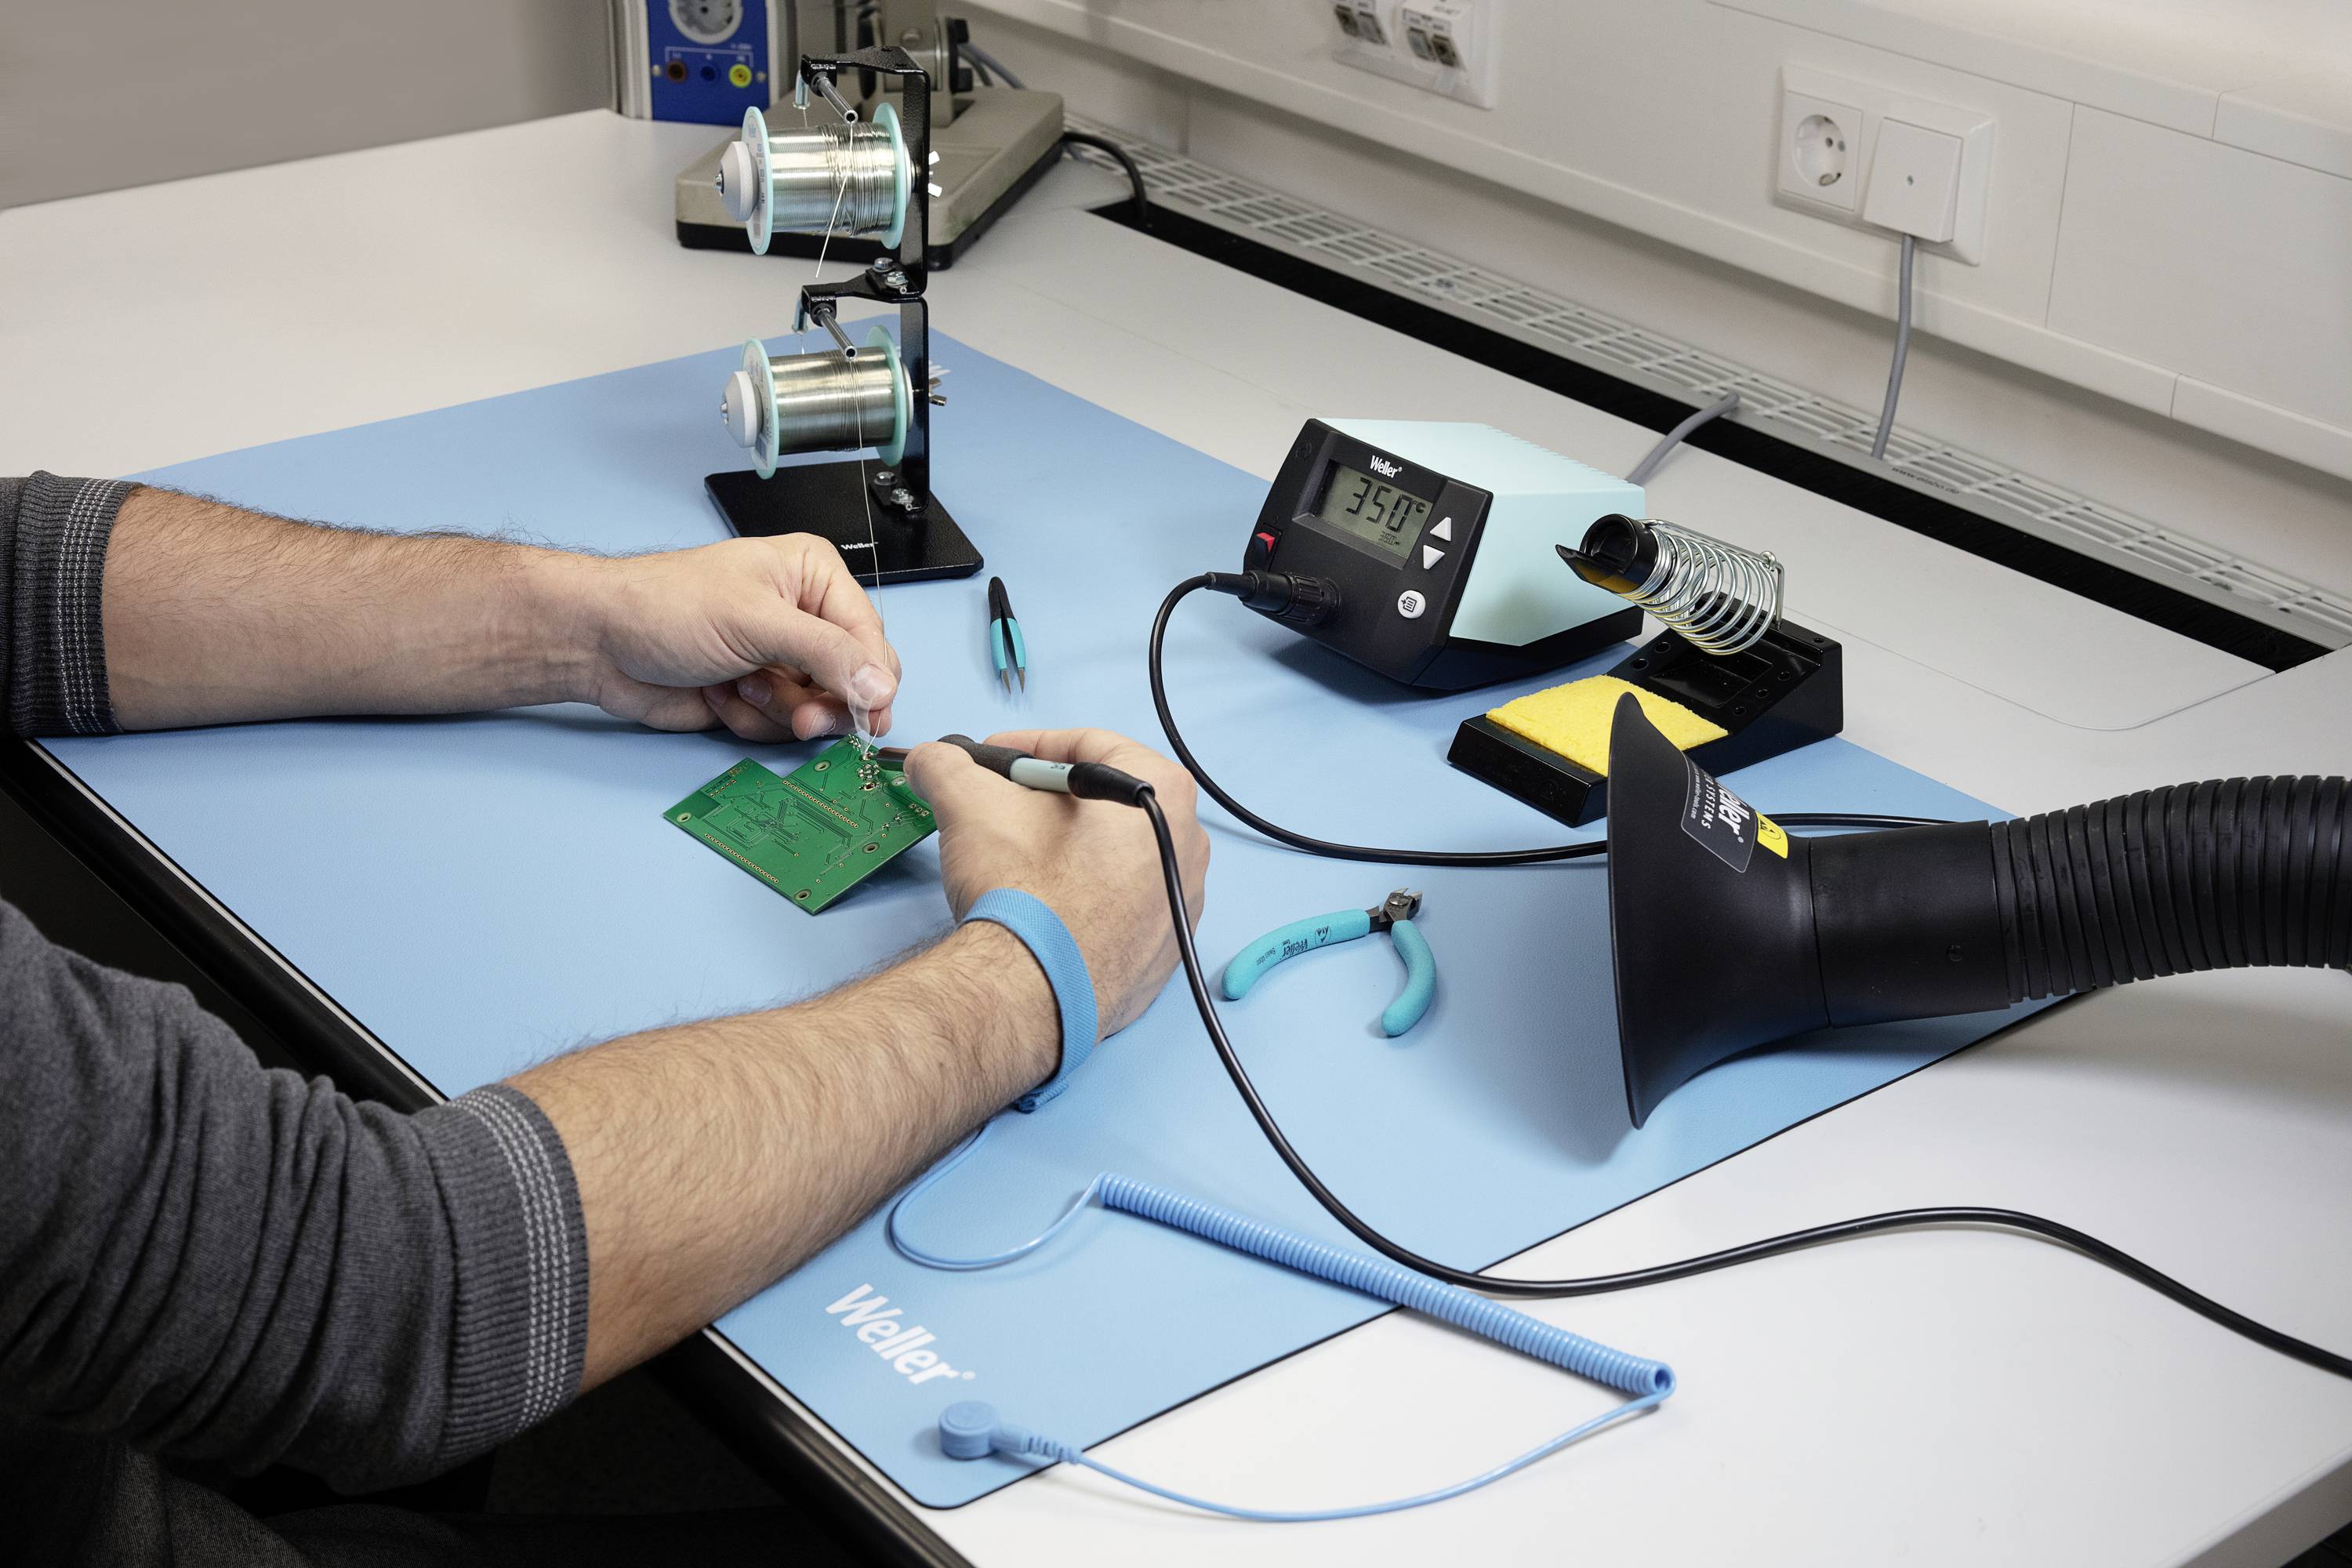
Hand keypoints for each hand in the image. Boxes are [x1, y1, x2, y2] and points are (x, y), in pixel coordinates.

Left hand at [577, 536, 900, 740]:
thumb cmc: (665, 606)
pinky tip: (719, 694)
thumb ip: (825, 654)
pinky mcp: (757, 696)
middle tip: (800, 718)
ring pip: (817, 711)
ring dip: (775, 709)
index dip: (872, 681)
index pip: (869, 637)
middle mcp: (804, 618)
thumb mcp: (756, 622)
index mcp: (814, 578)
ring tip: (737, 684)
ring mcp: (780, 660)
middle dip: (820, 704)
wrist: (598, 643)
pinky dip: (751, 720)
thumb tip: (880, 688)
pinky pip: (781, 727)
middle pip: (853, 682)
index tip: (867, 717)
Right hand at [904, 729, 1210, 1039]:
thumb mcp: (971, 804)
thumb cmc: (1023, 890)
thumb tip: (931, 759)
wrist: (1033, 994)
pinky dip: (1086, 897)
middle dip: (1048, 799)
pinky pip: (1123, 904)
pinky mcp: (1165, 953)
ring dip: (1066, 848)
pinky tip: (1044, 905)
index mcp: (1162, 792)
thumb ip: (948, 767)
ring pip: (1116, 853)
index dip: (1028, 747)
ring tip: (1016, 858)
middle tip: (1001, 807)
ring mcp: (1183, 904)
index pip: (1087, 746)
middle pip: (1106, 801)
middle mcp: (1190, 845)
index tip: (992, 761)